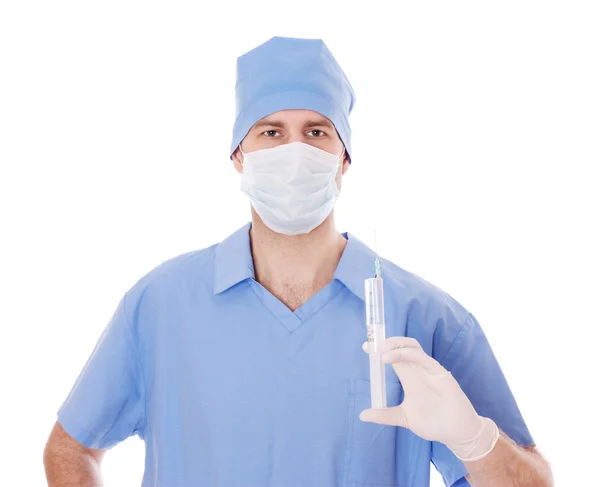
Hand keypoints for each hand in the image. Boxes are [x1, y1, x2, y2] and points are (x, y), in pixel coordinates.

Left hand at [360, 337, 498, 460]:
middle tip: (374, 348)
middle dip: (387, 343)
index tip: (366, 347)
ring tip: (383, 354)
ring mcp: (429, 370)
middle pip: (401, 347)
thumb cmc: (432, 423)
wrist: (455, 433)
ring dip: (397, 345)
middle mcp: (417, 370)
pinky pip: (424, 358)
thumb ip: (384, 415)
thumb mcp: (403, 418)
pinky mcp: (440, 373)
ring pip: (413, 347)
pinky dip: (410, 353)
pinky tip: (397, 357)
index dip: (380, 350)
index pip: (393, 357)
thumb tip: (362, 415)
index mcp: (409, 377)